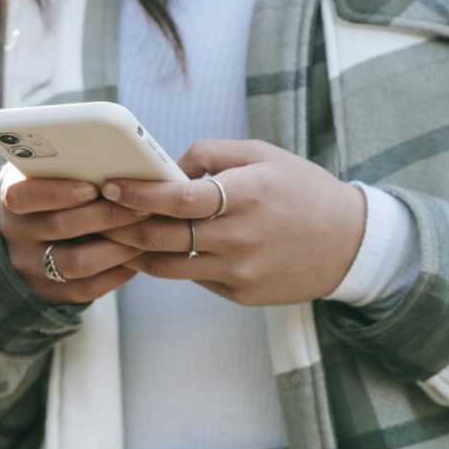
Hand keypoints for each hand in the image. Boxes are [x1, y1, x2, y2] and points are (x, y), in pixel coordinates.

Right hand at [0, 169, 147, 303]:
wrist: (20, 241)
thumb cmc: (47, 196)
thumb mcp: (42, 177)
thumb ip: (64, 168)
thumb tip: (113, 158)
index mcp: (12, 199)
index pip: (25, 196)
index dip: (59, 192)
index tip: (94, 187)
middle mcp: (15, 235)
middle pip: (59, 227)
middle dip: (106, 216)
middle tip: (142, 208)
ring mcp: (29, 268)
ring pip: (75, 263)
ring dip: (116, 249)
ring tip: (144, 235)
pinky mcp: (48, 294)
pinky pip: (85, 289)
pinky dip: (116, 274)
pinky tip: (136, 259)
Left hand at [100, 140, 365, 306]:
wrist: (350, 244)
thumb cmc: (302, 189)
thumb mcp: (262, 154)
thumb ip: (209, 154)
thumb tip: (166, 168)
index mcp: (245, 195)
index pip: (178, 199)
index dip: (139, 194)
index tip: (110, 186)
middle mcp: (239, 238)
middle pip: (162, 237)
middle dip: (122, 226)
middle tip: (97, 214)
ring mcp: (239, 271)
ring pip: (167, 267)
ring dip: (136, 251)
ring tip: (115, 235)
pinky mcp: (240, 294)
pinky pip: (192, 279)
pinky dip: (171, 264)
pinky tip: (156, 250)